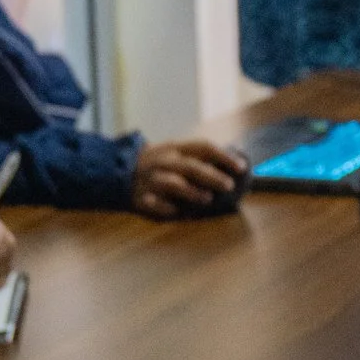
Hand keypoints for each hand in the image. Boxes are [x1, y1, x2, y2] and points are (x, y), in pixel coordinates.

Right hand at [130, 139, 248, 219]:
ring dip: (191, 191)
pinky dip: (164, 207)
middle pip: (191, 167)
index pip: (203, 147)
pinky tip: (175, 211)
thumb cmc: (159, 163)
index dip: (224, 156)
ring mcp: (152, 179)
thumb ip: (201, 157)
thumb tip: (236, 161)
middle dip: (212, 176)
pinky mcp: (140, 197)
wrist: (118, 169)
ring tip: (207, 199)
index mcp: (176, 148)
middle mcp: (164, 162)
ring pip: (173, 184)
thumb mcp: (176, 152)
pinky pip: (154, 203)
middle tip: (229, 185)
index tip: (241, 167)